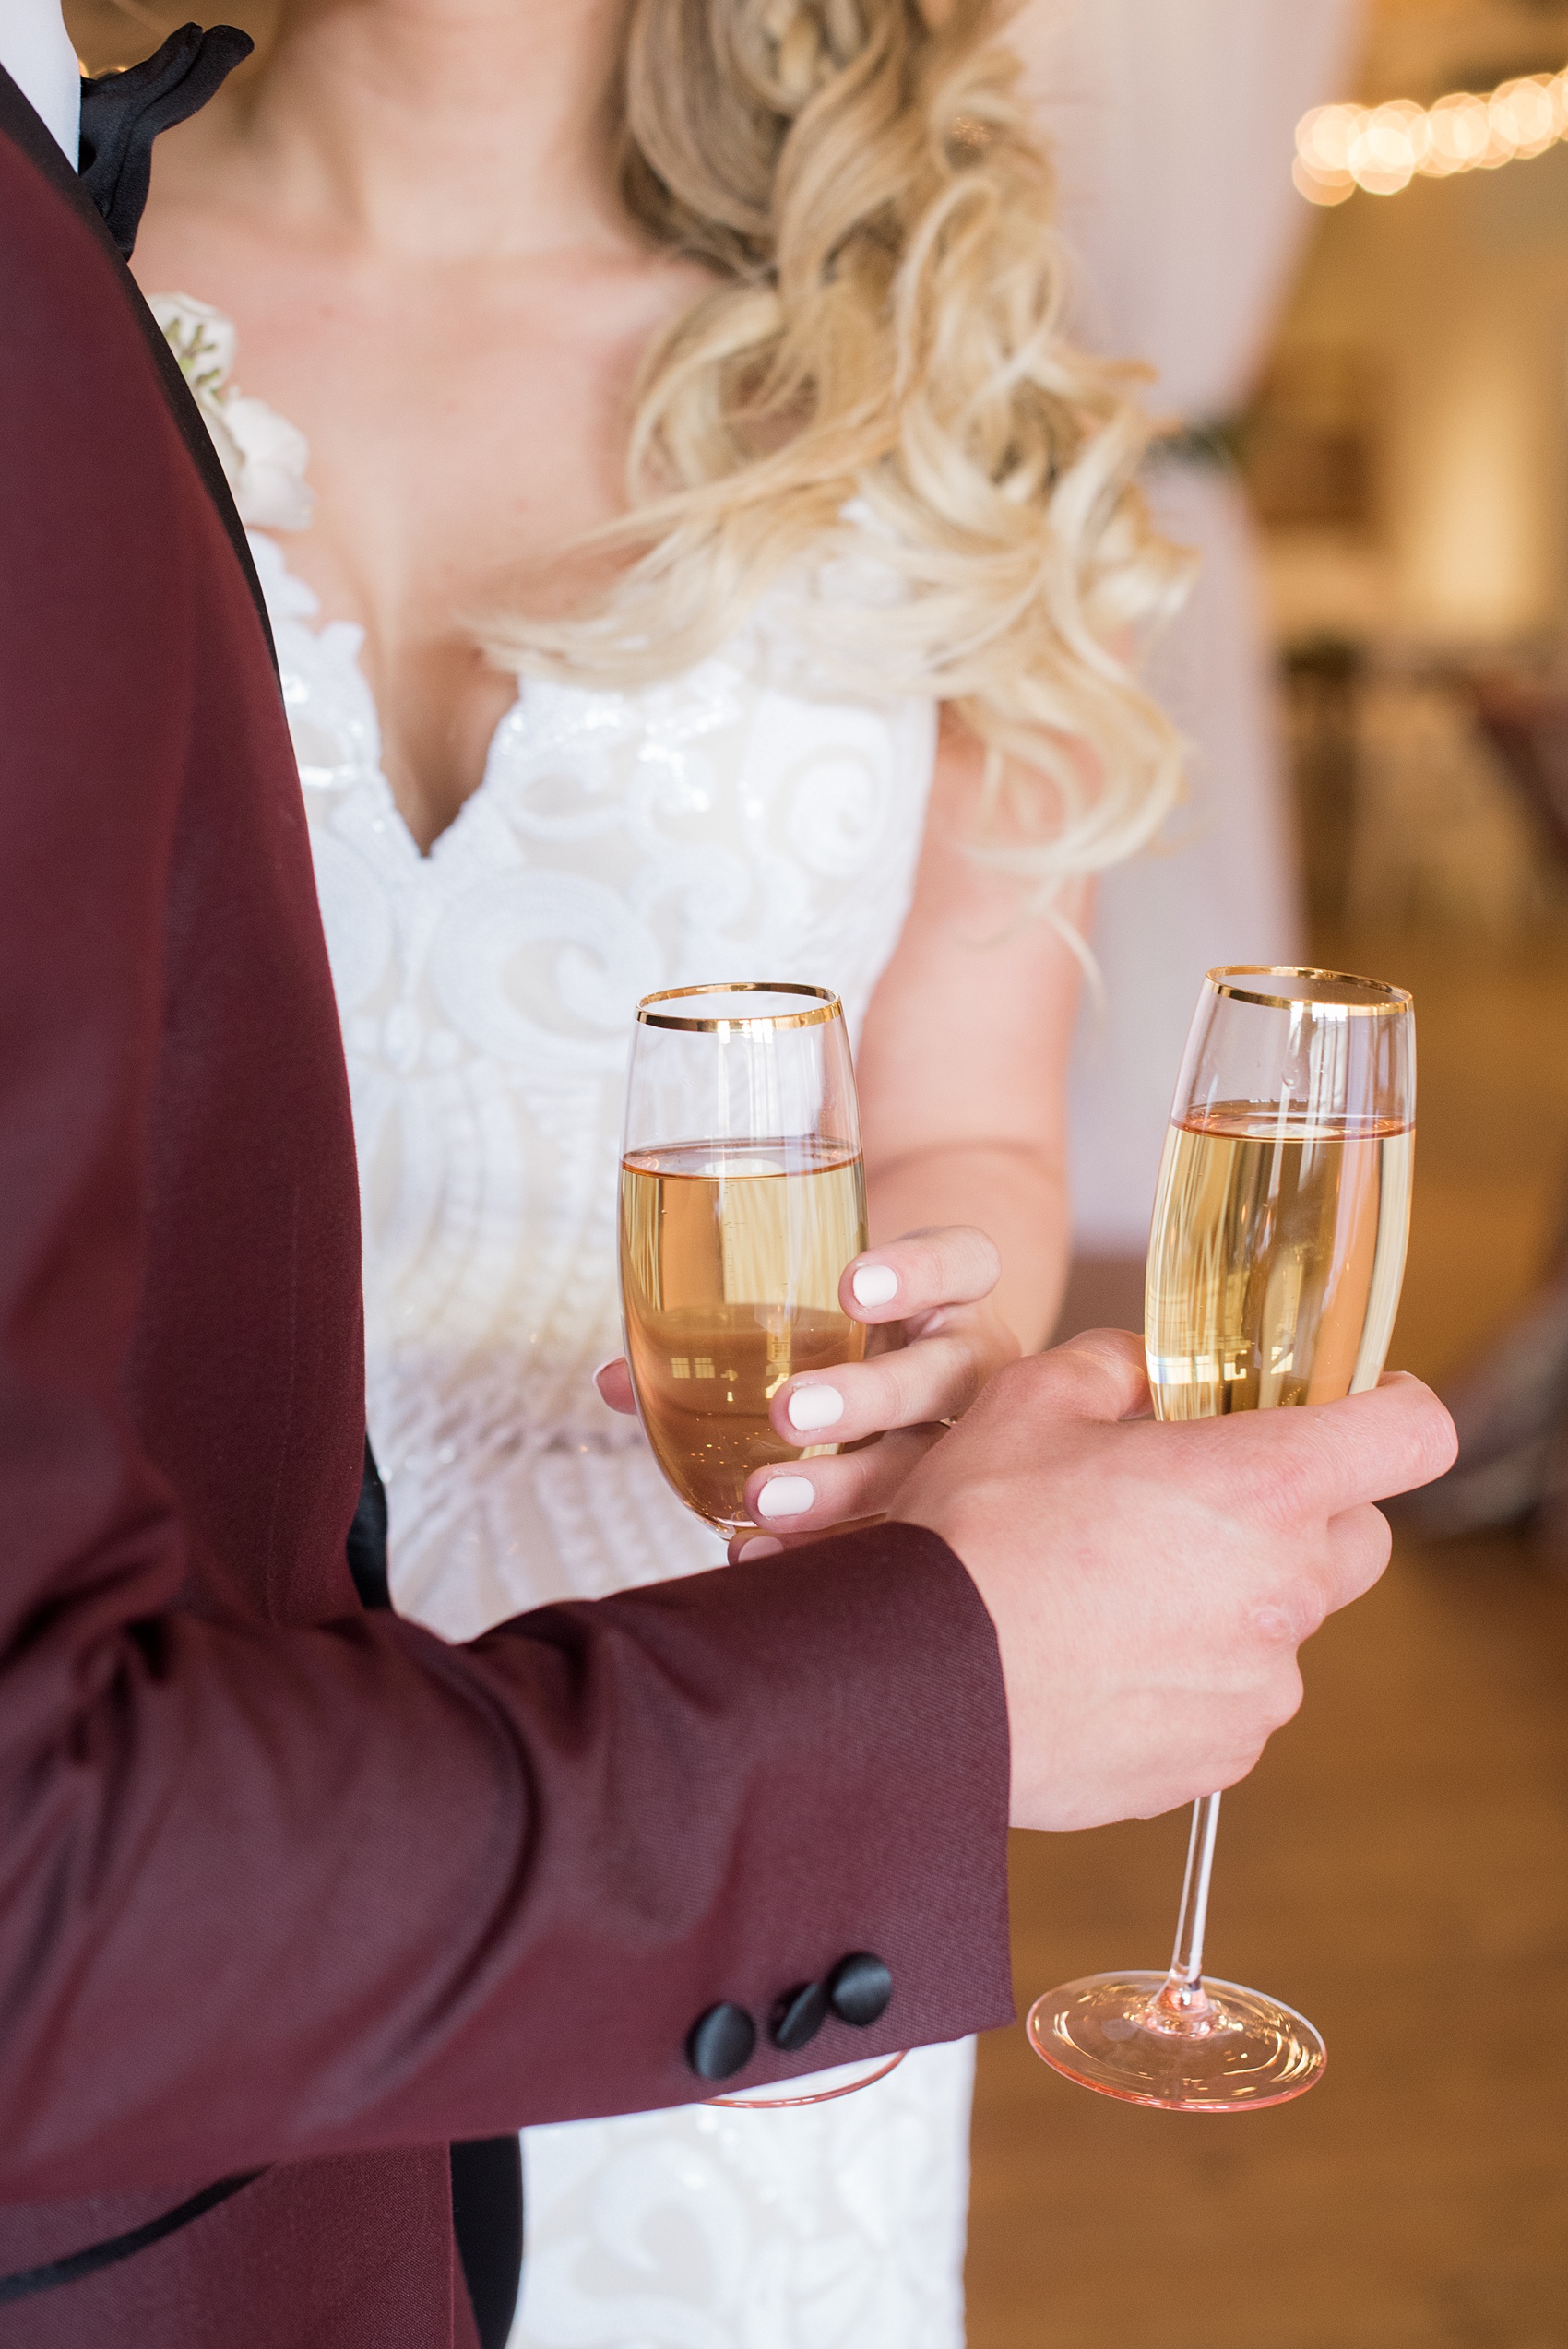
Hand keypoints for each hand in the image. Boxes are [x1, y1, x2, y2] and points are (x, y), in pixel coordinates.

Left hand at [593, 1226, 1019, 1540]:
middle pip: (945, 1375)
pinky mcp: (943, 1496)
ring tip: (762, 1499)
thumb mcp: (801, 1298)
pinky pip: (894, 1523)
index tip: (850, 1286)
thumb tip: (614, 1381)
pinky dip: (824, 1541)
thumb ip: (716, 1323)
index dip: (917, 1272)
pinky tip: (760, 1551)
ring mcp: (964, 1435)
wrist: (902, 1359)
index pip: (963, 1261)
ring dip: (846, 1486)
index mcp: (951, 1289)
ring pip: (929, 1460)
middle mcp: (970, 1360)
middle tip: (786, 1414)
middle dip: (867, 1396)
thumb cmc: (841, 1321)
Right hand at [887, 1330, 1455, 1832]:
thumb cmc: (973, 1533)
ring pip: (1282, 1626)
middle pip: (1358, 1539)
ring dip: (1230, 1602)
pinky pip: (1231, 1701)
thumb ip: (1117, 1368)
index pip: (1411, 1437)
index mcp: (1264, 1485)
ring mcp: (1259, 1688)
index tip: (1360, 1411)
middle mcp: (1286, 1592)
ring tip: (1113, 1594)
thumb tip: (1150, 1368)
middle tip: (1203, 1502)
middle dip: (1304, 1514)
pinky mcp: (1218, 1757)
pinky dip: (1188, 1676)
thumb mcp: (1030, 1401)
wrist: (912, 1683)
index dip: (1395, 1413)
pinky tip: (1098, 1659)